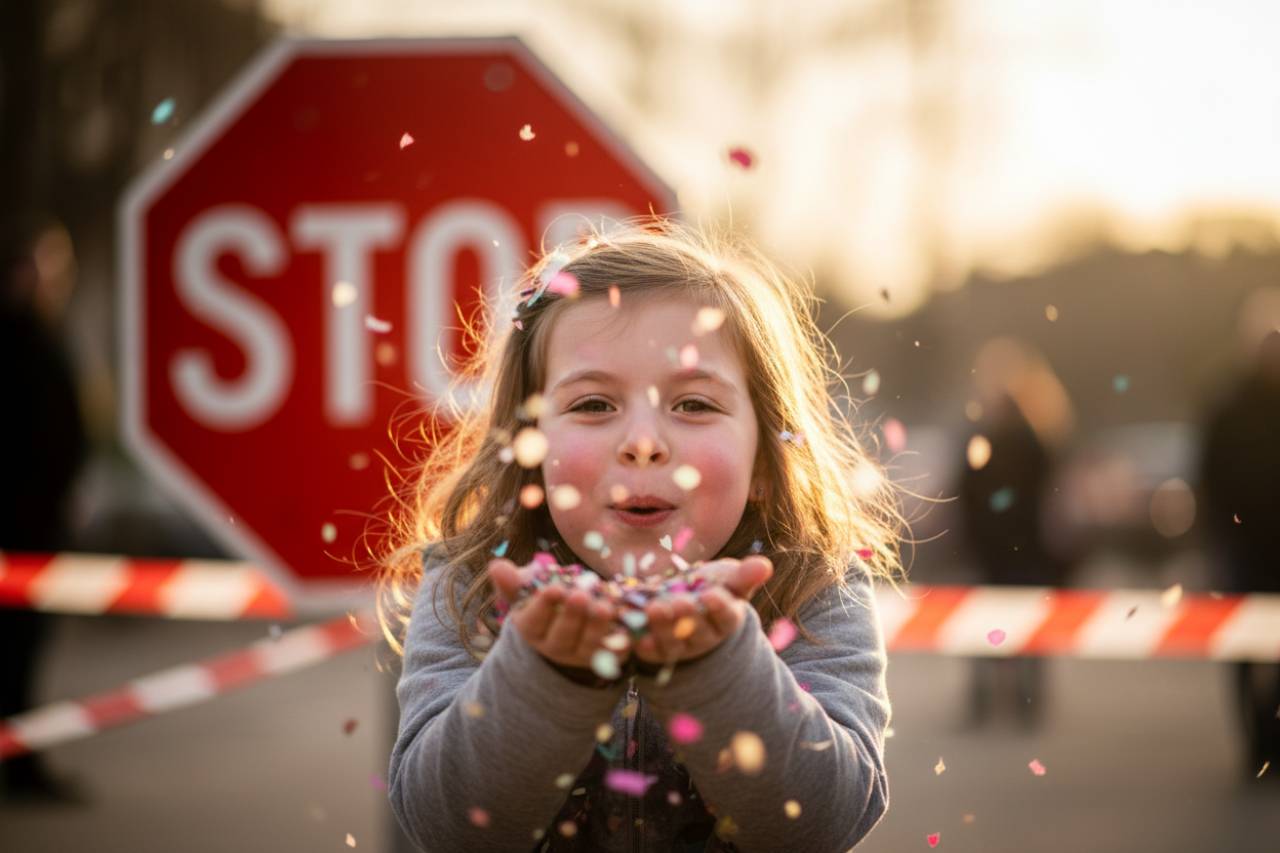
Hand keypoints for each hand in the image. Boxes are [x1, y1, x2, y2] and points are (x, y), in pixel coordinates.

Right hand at [487, 558, 630, 670]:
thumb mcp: (527, 592)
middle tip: (581, 595)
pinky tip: (628, 630)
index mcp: (531, 630)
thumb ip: (513, 582)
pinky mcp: (604, 659)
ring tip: (605, 606)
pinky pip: (613, 655)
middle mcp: (554, 647)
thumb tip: (496, 566)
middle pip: (562, 636)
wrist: (568, 630)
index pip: (533, 622)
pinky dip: (620, 644)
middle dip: (572, 616)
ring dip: (597, 627)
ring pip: (588, 647)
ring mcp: (579, 656)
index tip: (553, 588)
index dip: (543, 607)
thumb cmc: (546, 602)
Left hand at [634, 556, 772, 665]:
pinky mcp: (654, 650)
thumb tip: (765, 565)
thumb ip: (744, 575)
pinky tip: (628, 622)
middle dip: (686, 617)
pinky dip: (635, 638)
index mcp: (725, 621)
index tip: (711, 594)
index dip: (719, 608)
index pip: (725, 617)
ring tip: (652, 608)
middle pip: (695, 631)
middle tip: (677, 602)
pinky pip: (645, 647)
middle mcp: (703, 639)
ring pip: (670, 641)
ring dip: (661, 627)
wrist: (686, 604)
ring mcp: (678, 647)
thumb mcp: (728, 579)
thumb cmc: (713, 588)